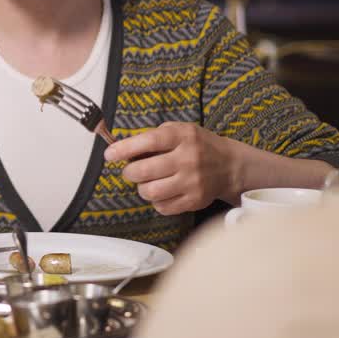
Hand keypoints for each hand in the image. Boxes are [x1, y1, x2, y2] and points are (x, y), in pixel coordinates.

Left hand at [103, 122, 239, 214]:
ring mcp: (192, 182)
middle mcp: (188, 159)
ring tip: (147, 182)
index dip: (124, 149)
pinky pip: (162, 207)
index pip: (147, 142)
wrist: (229, 165)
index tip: (109, 154)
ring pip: (150, 192)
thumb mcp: (178, 130)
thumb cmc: (197, 145)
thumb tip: (120, 149)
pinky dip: (156, 201)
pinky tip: (162, 192)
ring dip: (142, 188)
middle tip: (131, 170)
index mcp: (182, 137)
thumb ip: (152, 136)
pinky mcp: (195, 200)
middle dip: (129, 172)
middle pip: (143, 171)